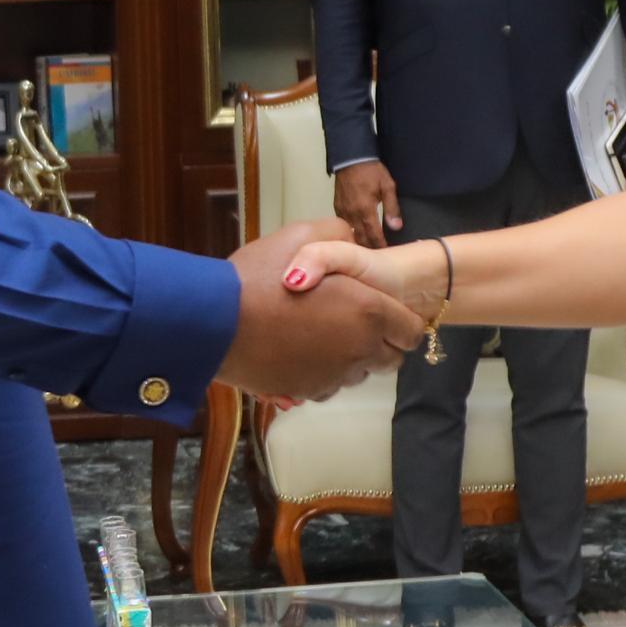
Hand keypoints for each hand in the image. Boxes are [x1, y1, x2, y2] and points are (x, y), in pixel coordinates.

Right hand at [219, 219, 422, 401]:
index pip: (411, 331)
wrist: (214, 323)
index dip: (401, 320)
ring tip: (321, 334)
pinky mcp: (308, 392)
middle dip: (381, 344)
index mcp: (368, 311)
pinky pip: (329, 387)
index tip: (384, 312)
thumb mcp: (301, 235)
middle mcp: (359, 350)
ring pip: (359, 374)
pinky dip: (322, 372)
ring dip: (350, 358)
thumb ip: (338, 234)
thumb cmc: (258, 278)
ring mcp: (334, 376)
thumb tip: (352, 237)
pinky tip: (301, 351)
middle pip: (391, 359)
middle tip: (353, 322)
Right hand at [333, 161, 401, 248]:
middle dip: (370, 248)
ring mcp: (342, 212)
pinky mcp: (337, 208)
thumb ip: (392, 208)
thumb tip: (396, 227)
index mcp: (365, 210)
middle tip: (379, 256)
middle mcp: (352, 214)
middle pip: (361, 239)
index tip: (386, 254)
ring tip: (369, 250)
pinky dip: (351, 233)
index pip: (373, 236)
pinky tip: (358, 235)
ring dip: (360, 242)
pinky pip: (344, 225)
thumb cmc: (371, 171)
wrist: (350, 158)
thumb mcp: (388, 186)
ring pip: (351, 234)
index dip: (380, 247)